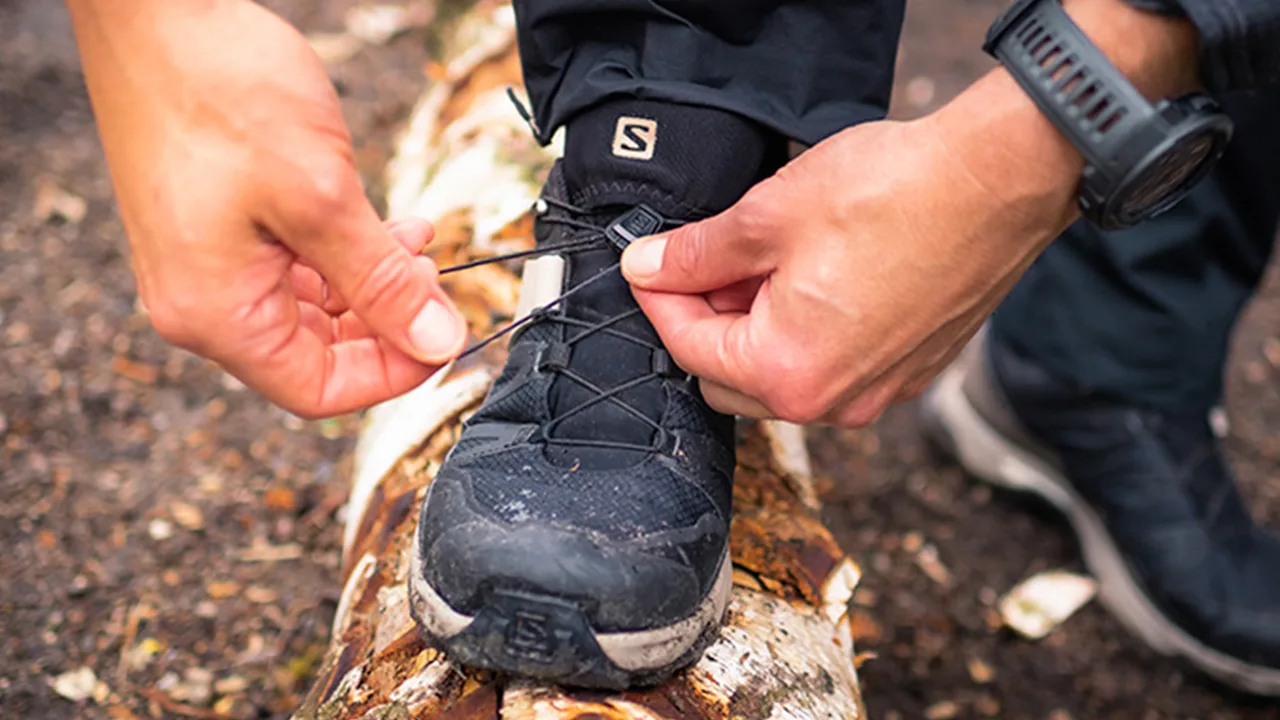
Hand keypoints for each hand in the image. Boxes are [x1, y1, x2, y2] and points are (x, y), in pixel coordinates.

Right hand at [67, 0, 465, 416]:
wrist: (156, 15)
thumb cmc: (216, 92)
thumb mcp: (321, 197)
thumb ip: (381, 282)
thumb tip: (436, 341)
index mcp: (214, 313)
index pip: (317, 390)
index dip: (392, 374)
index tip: (444, 338)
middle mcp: (204, 301)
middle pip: (319, 353)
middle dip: (388, 322)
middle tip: (437, 280)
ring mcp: (211, 264)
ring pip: (316, 308)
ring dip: (375, 283)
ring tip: (418, 241)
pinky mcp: (223, 229)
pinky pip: (297, 267)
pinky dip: (348, 254)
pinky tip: (385, 225)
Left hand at [619, 0, 1199, 427]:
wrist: (1000, 181)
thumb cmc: (894, 193)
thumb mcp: (769, 215)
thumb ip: (697, 253)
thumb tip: (648, 267)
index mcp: (787, 371)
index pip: (688, 347)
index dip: (658, 298)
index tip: (650, 262)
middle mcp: (831, 402)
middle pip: (728, 379)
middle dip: (706, 322)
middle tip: (708, 261)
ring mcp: (876, 394)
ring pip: (781, 377)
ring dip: (756, 330)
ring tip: (766, 263)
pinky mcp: (908, 374)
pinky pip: (832, 370)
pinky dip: (806, 335)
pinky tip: (815, 278)